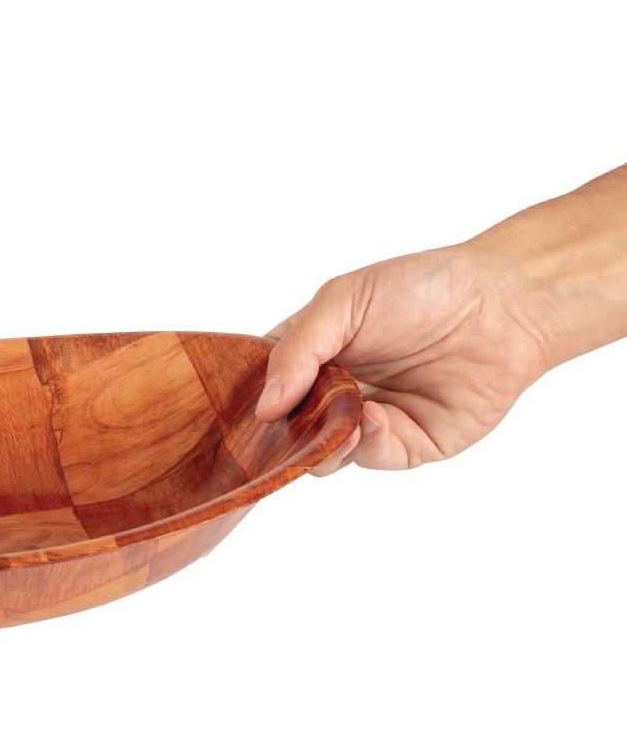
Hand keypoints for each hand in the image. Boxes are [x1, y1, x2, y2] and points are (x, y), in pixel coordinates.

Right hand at [253, 244, 549, 472]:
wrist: (503, 305)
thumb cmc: (422, 288)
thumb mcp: (343, 300)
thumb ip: (297, 350)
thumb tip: (264, 407)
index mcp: (309, 355)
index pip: (263, 387)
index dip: (250, 402)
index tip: (242, 411)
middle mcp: (333, 392)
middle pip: (287, 432)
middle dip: (282, 436)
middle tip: (287, 426)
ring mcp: (367, 421)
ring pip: (323, 456)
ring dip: (322, 445)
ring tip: (338, 419)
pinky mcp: (406, 445)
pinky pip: (370, 458)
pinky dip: (365, 444)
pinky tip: (374, 417)